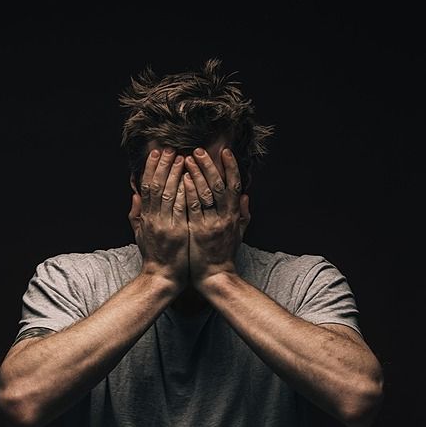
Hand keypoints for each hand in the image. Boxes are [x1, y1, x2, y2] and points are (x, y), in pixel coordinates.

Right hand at [128, 148, 188, 291]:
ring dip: (175, 174)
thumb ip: (137, 213)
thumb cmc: (154, 256)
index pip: (146, 187)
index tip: (156, 152)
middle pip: (157, 186)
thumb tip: (134, 193)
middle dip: (163, 165)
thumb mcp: (140, 234)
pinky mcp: (179, 232)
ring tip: (182, 157)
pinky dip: (186, 192)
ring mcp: (166, 225)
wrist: (162, 278)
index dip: (151, 168)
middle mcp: (154, 219)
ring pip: (169, 194)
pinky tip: (191, 179)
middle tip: (170, 148)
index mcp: (146, 217)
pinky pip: (182, 208)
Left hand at [183, 147, 250, 288]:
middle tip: (198, 150)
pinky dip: (187, 192)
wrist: (215, 276)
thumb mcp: (239, 233)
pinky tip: (181, 179)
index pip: (234, 186)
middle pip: (219, 185)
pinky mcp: (197, 231)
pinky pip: (192, 208)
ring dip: (196, 174)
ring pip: (205, 194)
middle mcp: (224, 217)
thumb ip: (243, 214)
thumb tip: (245, 195)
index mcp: (234, 216)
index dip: (231, 167)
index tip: (225, 151)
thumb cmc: (224, 254)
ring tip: (187, 158)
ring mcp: (211, 224)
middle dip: (209, 166)